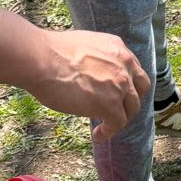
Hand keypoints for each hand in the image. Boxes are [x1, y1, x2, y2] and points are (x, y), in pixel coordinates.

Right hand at [26, 29, 149, 140]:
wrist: (41, 59)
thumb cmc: (49, 52)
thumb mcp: (83, 46)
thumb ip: (96, 58)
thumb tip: (91, 73)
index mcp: (117, 47)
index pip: (134, 70)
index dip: (128, 84)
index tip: (118, 94)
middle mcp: (124, 64)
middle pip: (140, 90)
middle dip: (129, 102)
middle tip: (117, 111)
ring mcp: (120, 85)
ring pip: (131, 109)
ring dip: (120, 119)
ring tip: (105, 127)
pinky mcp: (110, 105)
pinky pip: (117, 124)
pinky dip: (109, 131)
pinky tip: (98, 134)